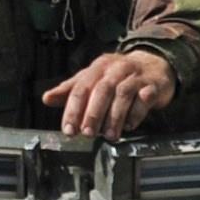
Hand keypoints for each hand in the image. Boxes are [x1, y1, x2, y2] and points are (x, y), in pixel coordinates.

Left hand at [40, 48, 177, 138]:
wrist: (153, 64)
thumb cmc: (117, 75)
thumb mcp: (92, 79)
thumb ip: (71, 90)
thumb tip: (46, 98)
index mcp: (98, 67)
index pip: (81, 88)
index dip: (73, 110)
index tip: (68, 130)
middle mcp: (116, 69)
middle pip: (102, 90)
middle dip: (93, 113)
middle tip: (87, 133)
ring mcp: (136, 76)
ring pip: (123, 94)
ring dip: (114, 117)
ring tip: (109, 135)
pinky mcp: (153, 85)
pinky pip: (145, 99)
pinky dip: (136, 113)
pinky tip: (130, 126)